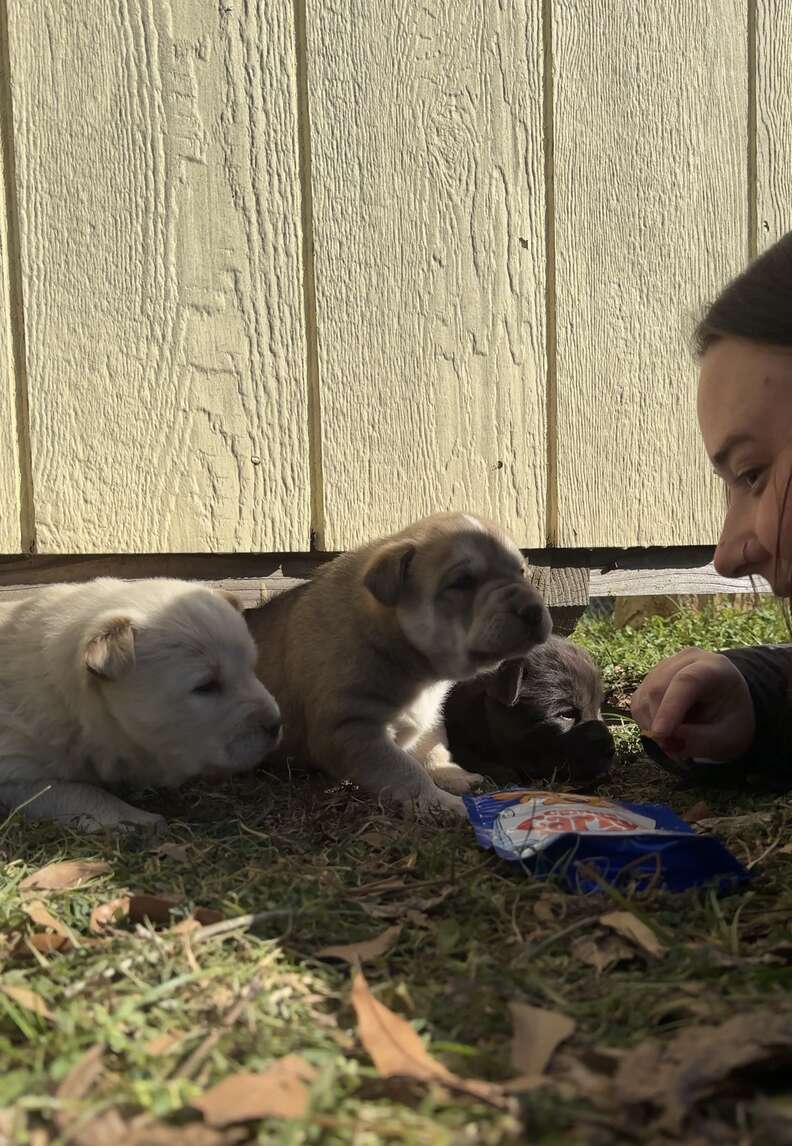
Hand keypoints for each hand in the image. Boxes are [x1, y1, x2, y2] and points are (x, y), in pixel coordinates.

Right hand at [630, 648, 754, 761]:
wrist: (727, 708)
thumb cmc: (732, 722)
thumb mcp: (727, 738)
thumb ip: (701, 741)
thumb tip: (668, 741)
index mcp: (715, 667)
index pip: (687, 681)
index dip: (670, 707)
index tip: (660, 734)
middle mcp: (686, 660)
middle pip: (658, 688)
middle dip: (658, 723)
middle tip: (671, 750)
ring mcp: (665, 666)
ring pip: (645, 697)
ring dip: (652, 726)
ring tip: (674, 742)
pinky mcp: (650, 679)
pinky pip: (638, 703)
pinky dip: (646, 723)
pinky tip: (666, 730)